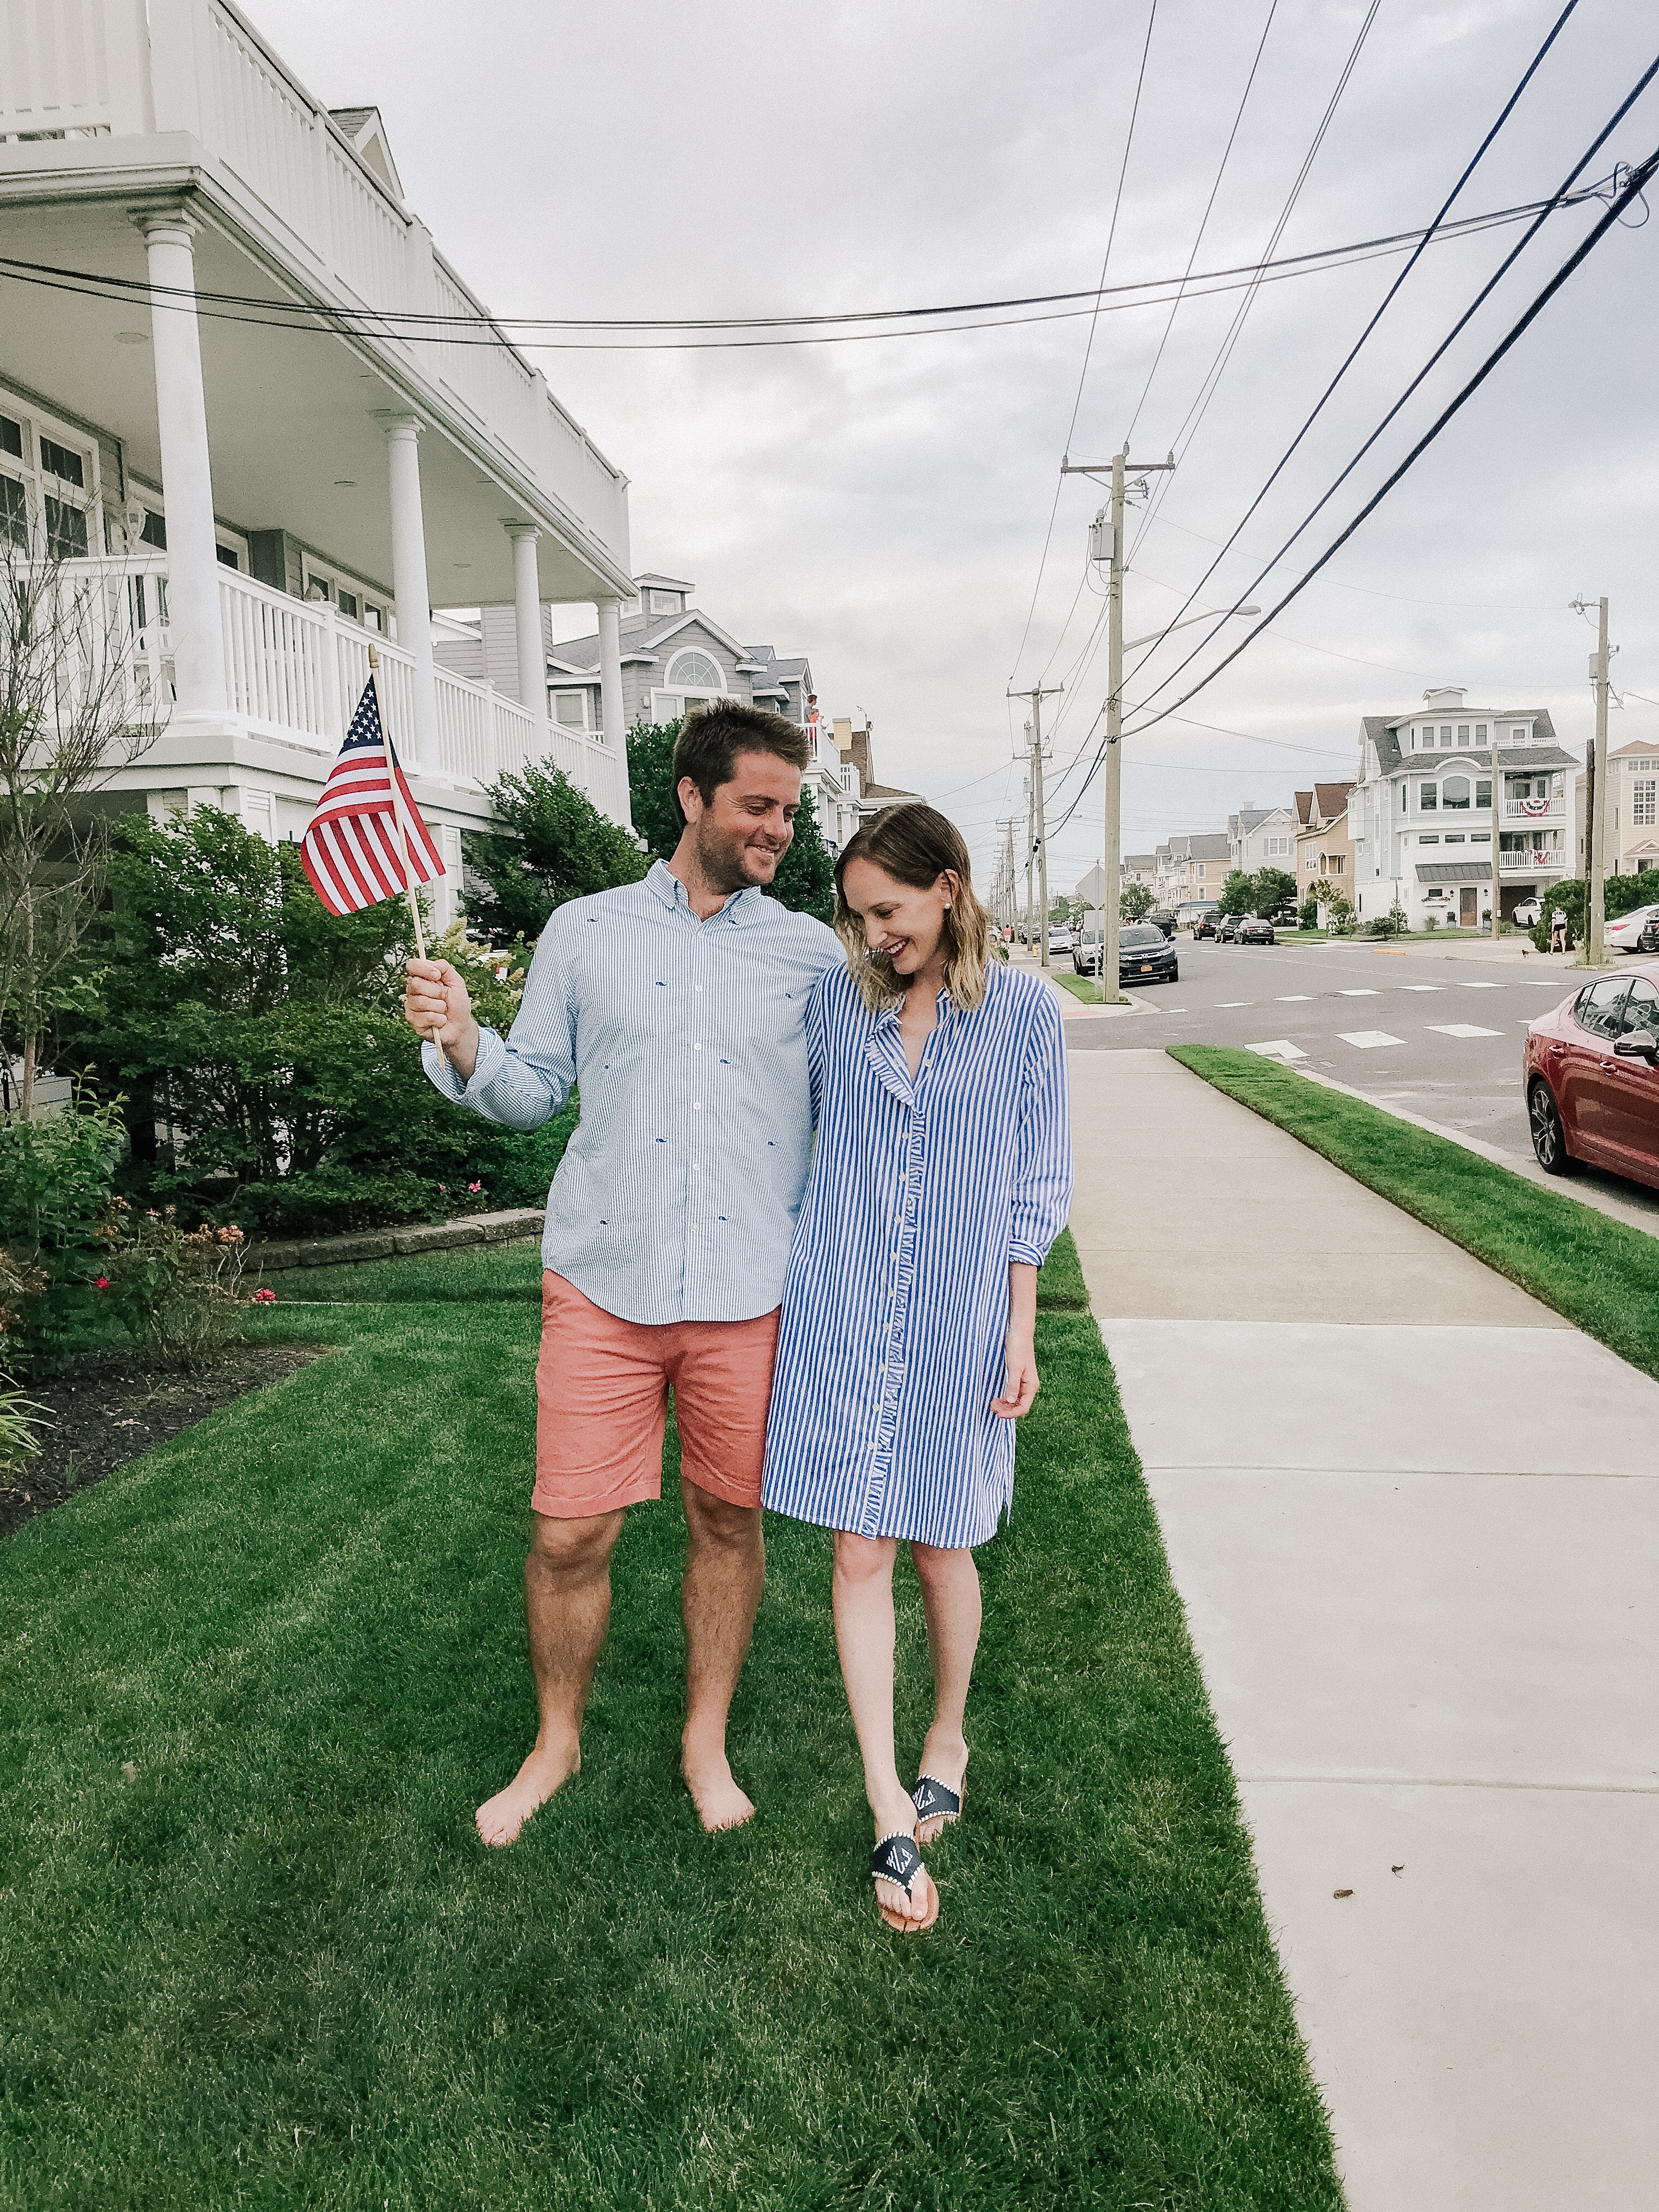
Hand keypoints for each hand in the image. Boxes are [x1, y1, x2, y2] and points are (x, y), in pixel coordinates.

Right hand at [404, 959, 479, 1078]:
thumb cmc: (457, 1003)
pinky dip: (439, 1019)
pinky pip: (426, 1017)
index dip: (423, 969)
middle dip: (436, 991)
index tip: (437, 976)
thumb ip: (445, 968)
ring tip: (443, 1010)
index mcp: (422, 978)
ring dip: (439, 1007)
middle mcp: (413, 991)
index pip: (412, 966)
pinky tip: (440, 1020)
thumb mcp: (457, 982)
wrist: (460, 1026)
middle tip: (443, 997)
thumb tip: (432, 964)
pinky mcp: (413, 1021)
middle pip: (415, 984)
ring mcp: (411, 1006)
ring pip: (421, 1002)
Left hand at [991, 1329, 1038, 1418]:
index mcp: (1031, 1386)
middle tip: (991, 1408)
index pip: (1023, 1407)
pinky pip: (1012, 1393)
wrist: (1019, 1333)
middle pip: (1019, 1406)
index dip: (1011, 1414)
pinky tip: (997, 1398)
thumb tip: (1010, 1402)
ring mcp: (1023, 1382)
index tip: (998, 1414)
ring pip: (1015, 1401)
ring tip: (992, 1404)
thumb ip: (1012, 1385)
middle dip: (1006, 1410)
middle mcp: (1029, 1386)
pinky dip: (1005, 1398)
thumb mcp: (1014, 1367)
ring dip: (1005, 1405)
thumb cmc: (1019, 1348)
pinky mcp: (1017, 1377)